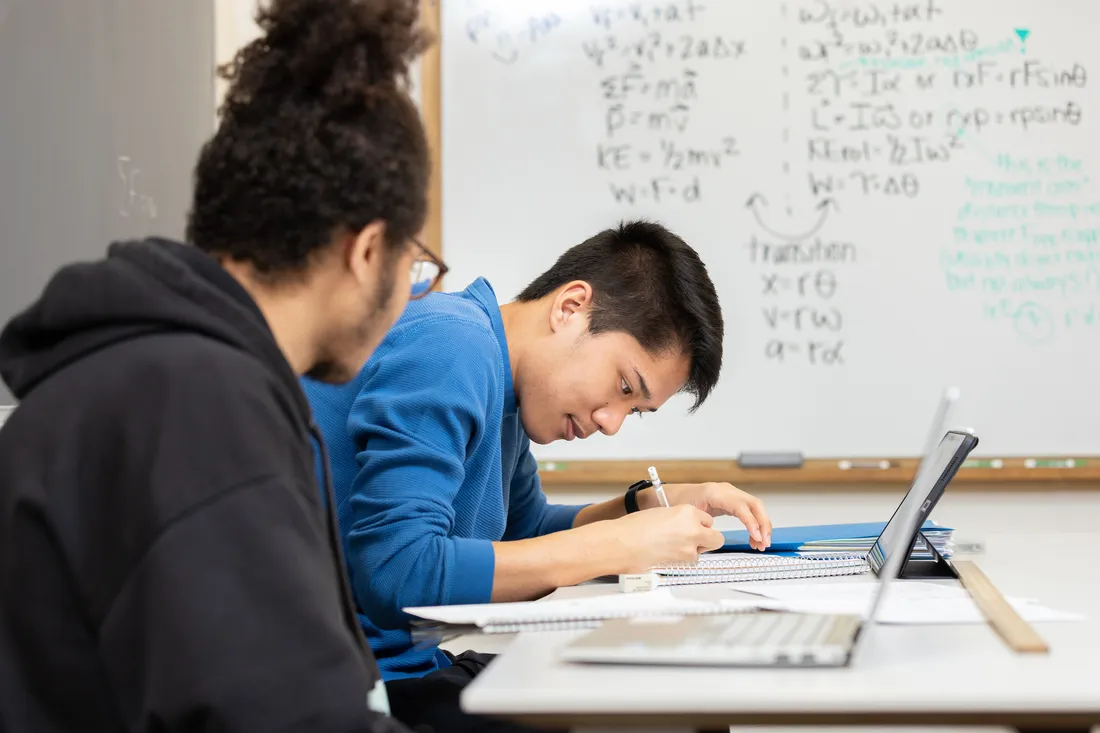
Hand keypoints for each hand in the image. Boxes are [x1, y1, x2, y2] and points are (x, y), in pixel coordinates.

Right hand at [596, 505, 725, 573]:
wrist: (622, 543)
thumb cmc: (634, 527)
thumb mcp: (661, 514)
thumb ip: (678, 520)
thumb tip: (683, 527)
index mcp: (687, 511)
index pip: (707, 520)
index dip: (699, 525)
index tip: (691, 527)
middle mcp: (693, 527)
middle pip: (716, 538)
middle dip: (707, 540)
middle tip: (694, 540)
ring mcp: (690, 546)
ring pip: (703, 552)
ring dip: (692, 551)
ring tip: (671, 548)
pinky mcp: (683, 562)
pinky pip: (691, 562)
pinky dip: (682, 561)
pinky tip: (667, 555)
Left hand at [660, 482, 772, 550]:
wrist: (672, 495)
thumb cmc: (677, 502)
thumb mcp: (687, 513)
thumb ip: (701, 523)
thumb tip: (715, 536)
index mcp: (715, 492)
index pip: (741, 506)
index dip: (751, 522)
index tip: (756, 537)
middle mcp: (726, 490)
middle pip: (755, 504)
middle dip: (763, 524)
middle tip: (764, 542)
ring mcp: (731, 494)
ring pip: (756, 508)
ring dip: (762, 526)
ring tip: (760, 544)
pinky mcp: (732, 501)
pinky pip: (749, 511)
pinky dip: (754, 525)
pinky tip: (754, 538)